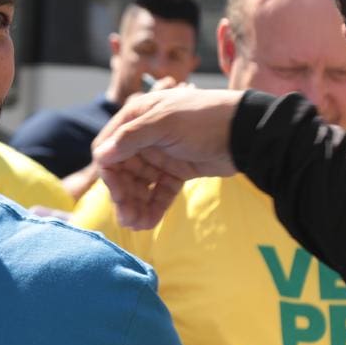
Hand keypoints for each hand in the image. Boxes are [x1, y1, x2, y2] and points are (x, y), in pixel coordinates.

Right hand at [91, 88, 244, 228]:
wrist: (245, 132)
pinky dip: (154, 207)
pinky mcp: (177, 172)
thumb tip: (100, 156)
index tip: (117, 194)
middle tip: (127, 219)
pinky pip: (159, 192)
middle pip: (124, 172)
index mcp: (136, 119)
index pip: (109, 150)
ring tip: (138, 225)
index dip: (110, 174)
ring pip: (140, 185)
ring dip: (137, 205)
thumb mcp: (164, 123)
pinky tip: (149, 223)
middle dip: (124, 196)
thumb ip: (131, 138)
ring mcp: (161, 156)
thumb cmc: (202, 119)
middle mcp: (144, 138)